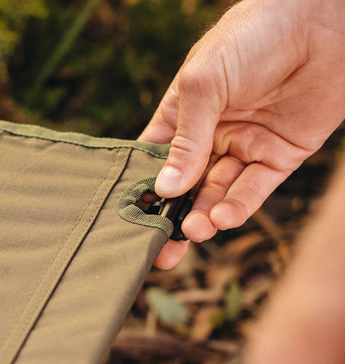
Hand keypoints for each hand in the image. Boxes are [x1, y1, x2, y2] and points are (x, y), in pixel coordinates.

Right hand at [139, 0, 344, 268]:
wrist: (322, 22)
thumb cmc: (252, 36)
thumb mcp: (204, 84)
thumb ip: (186, 140)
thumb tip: (165, 188)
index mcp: (183, 116)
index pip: (155, 160)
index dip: (144, 188)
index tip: (134, 216)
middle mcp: (211, 136)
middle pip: (185, 187)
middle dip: (173, 217)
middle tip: (163, 247)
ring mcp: (243, 148)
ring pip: (217, 194)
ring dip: (204, 215)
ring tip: (194, 230)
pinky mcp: (276, 158)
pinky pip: (253, 191)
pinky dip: (237, 207)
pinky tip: (222, 218)